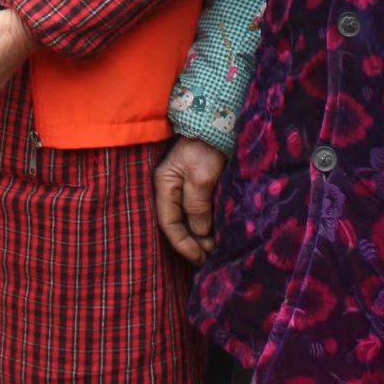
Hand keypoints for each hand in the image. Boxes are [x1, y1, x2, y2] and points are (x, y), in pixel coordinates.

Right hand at [153, 137, 229, 262]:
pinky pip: (199, 212)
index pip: (168, 223)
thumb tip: (200, 232)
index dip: (183, 244)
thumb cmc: (206, 147)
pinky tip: (216, 234)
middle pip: (177, 224)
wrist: (220, 125)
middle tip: (210, 258)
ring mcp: (184, 188)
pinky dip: (206, 226)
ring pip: (188, 220)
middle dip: (192, 244)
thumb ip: (197, 206)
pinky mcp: (199, 187)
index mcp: (164, 185)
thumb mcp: (201, 177)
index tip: (200, 258)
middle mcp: (171, 189)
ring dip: (200, 237)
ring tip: (215, 250)